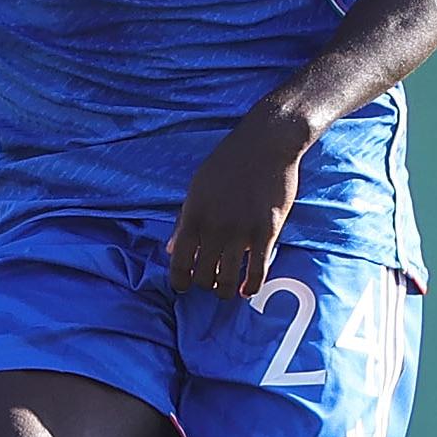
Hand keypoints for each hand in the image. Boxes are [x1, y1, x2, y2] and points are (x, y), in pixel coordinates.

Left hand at [166, 106, 312, 297]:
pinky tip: (247, 288)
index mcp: (193, 216)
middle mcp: (214, 228)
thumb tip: (170, 249)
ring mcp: (240, 232)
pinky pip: (257, 272)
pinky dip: (251, 287)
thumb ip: (183, 220)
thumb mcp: (197, 188)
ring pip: (227, 280)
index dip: (180, 282)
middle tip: (210, 281)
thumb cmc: (228, 163)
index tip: (185, 286)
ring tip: (227, 290)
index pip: (178, 263)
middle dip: (205, 284)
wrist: (265, 145)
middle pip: (203, 277)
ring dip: (225, 291)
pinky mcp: (266, 232)